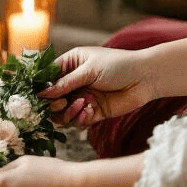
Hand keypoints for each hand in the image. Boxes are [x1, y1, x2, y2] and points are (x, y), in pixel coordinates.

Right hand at [38, 46, 152, 127]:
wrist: (146, 78)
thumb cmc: (118, 65)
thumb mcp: (89, 70)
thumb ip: (66, 83)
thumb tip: (42, 93)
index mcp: (70, 65)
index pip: (48, 78)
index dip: (42, 87)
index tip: (39, 95)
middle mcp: (74, 83)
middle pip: (53, 98)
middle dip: (54, 103)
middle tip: (62, 103)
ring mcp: (83, 98)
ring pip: (64, 113)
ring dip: (69, 112)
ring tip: (81, 106)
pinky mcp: (94, 112)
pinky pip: (79, 121)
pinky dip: (82, 118)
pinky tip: (91, 110)